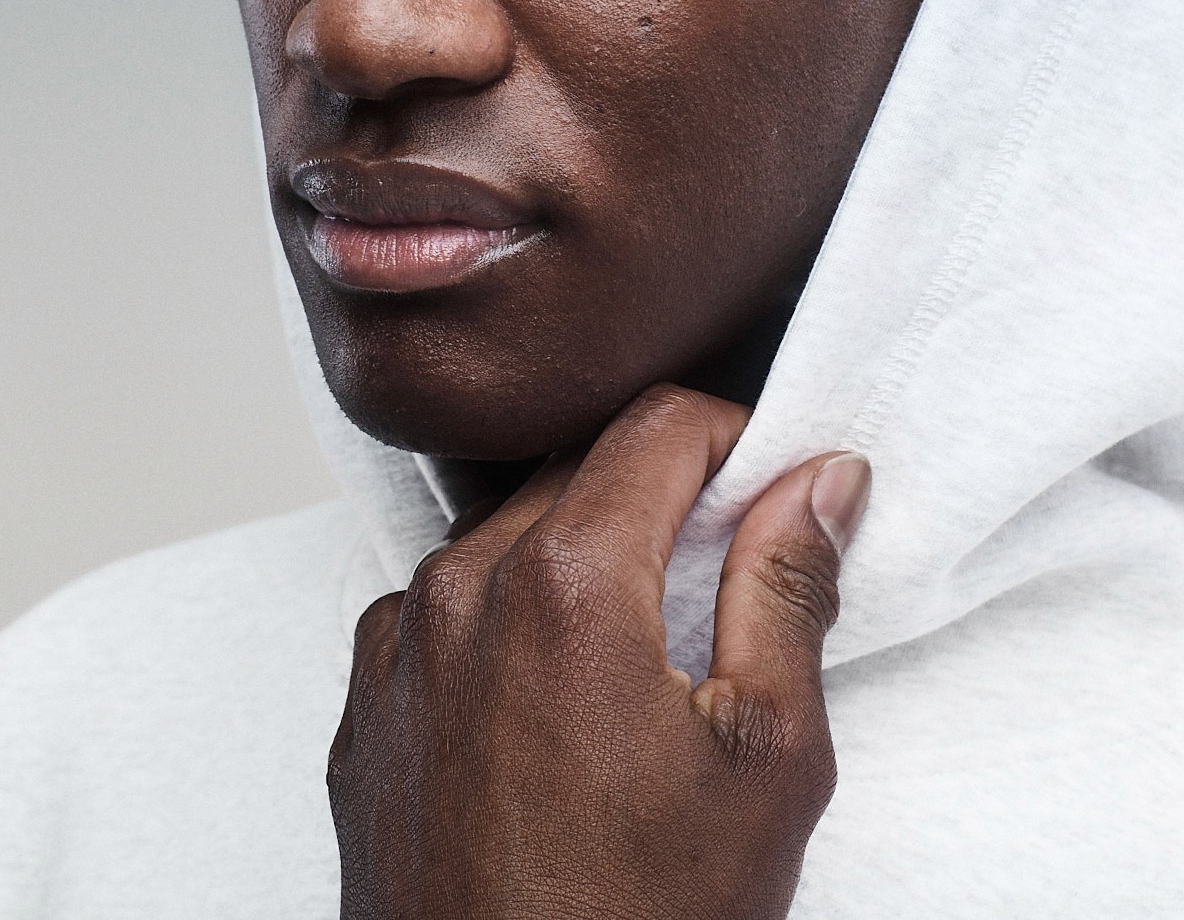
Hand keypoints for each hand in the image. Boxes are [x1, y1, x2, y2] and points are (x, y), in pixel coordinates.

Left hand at [328, 384, 872, 919]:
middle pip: (577, 470)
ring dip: (580, 558)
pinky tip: (557, 710)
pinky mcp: (365, 709)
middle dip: (661, 497)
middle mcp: (457, 591)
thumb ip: (789, 589)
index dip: (735, 439)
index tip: (774, 483)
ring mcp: (395, 651)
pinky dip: (507, 622)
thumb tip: (819, 481)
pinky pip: (443, 613)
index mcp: (565, 583)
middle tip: (726, 577)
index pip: (657, 424)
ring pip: (505, 536)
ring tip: (642, 660)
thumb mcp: (767, 758)